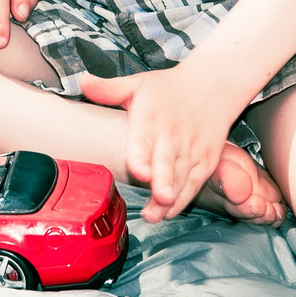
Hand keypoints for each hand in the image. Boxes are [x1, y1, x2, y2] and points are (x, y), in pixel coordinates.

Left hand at [81, 66, 242, 223]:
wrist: (213, 84)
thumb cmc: (169, 87)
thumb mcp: (138, 83)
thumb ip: (109, 89)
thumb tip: (82, 81)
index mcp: (151, 120)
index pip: (144, 141)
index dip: (142, 157)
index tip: (139, 171)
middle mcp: (172, 136)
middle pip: (167, 163)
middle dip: (163, 182)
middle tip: (158, 199)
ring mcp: (191, 149)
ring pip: (181, 178)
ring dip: (170, 198)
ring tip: (156, 216)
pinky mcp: (207, 158)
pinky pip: (195, 182)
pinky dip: (185, 197)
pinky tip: (171, 210)